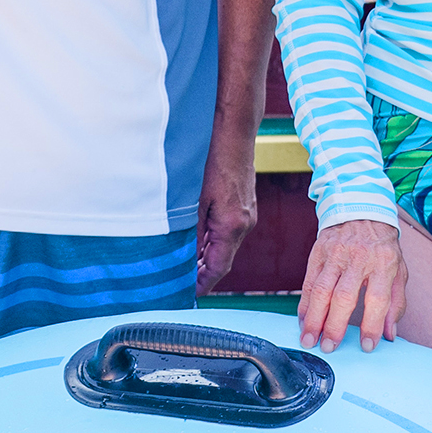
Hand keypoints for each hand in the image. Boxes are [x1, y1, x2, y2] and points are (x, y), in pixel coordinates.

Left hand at [196, 138, 259, 294]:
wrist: (235, 139)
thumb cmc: (214, 164)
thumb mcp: (197, 199)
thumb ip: (194, 228)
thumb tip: (187, 253)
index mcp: (232, 226)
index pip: (219, 267)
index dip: (204, 283)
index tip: (190, 293)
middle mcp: (244, 225)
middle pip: (224, 261)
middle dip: (205, 274)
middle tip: (184, 285)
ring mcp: (247, 217)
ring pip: (226, 248)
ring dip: (209, 259)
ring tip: (188, 270)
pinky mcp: (245, 209)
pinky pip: (230, 235)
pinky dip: (215, 244)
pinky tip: (200, 246)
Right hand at [298, 218, 404, 351]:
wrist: (361, 211)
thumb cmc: (382, 247)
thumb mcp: (399, 271)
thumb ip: (396, 303)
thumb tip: (389, 333)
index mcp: (383, 264)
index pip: (377, 299)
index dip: (371, 325)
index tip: (366, 345)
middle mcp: (358, 259)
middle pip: (343, 297)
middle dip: (334, 326)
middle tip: (329, 347)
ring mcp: (335, 255)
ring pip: (320, 290)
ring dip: (313, 318)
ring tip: (309, 339)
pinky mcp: (318, 253)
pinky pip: (308, 282)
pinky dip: (304, 303)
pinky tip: (302, 319)